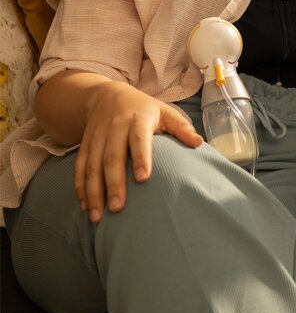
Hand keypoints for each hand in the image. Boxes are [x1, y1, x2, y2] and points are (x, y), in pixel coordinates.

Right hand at [75, 80, 203, 222]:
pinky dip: (80, 187)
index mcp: (137, 120)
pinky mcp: (84, 145)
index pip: (138, 140)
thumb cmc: (144, 109)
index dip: (140, 158)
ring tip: (97, 216)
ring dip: (93, 192)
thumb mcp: (165, 112)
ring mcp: (97, 138)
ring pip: (91, 166)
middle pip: (111, 157)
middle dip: (113, 184)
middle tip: (117, 208)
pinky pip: (79, 168)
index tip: (143, 178)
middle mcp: (114, 129)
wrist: (108, 96)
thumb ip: (181, 128)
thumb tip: (199, 143)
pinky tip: (84, 206)